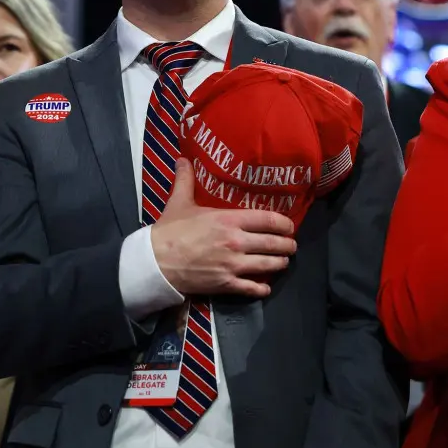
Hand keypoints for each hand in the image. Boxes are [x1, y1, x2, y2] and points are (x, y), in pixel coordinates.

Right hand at [150, 159, 297, 298]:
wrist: (156, 261)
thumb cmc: (169, 231)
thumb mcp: (179, 201)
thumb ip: (186, 179)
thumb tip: (182, 158)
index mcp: (229, 220)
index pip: (268, 220)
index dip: (284, 223)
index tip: (289, 225)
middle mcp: (237, 242)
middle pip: (273, 244)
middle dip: (287, 245)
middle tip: (291, 245)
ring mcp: (233, 265)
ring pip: (268, 266)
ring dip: (280, 264)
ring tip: (283, 262)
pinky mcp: (226, 284)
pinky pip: (251, 288)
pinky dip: (262, 289)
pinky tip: (265, 287)